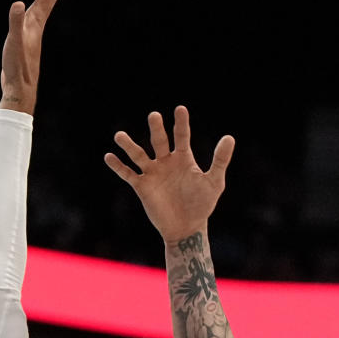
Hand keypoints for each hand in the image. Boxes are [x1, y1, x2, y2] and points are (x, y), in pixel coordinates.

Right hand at [0, 0, 73, 115]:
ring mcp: (33, 33)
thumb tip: (19, 3)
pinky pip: (33, 16)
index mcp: (36, 22)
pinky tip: (32, 10)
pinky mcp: (27, 41)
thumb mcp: (13, 43)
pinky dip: (35, 7)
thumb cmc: (17, 68)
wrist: (20, 90)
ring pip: (43, 7)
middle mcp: (38, 25)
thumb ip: (15, 22)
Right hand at [104, 105, 234, 243]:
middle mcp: (166, 162)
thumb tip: (229, 137)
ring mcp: (153, 173)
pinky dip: (118, 166)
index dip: (181, 123)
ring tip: (119, 135)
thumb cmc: (202, 205)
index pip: (182, 136)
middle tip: (154, 115)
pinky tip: (109, 156)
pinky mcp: (142, 187)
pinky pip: (128, 174)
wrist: (187, 228)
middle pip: (159, 141)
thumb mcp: (214, 182)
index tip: (180, 109)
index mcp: (183, 159)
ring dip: (129, 146)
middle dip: (157, 129)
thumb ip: (220, 160)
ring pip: (139, 155)